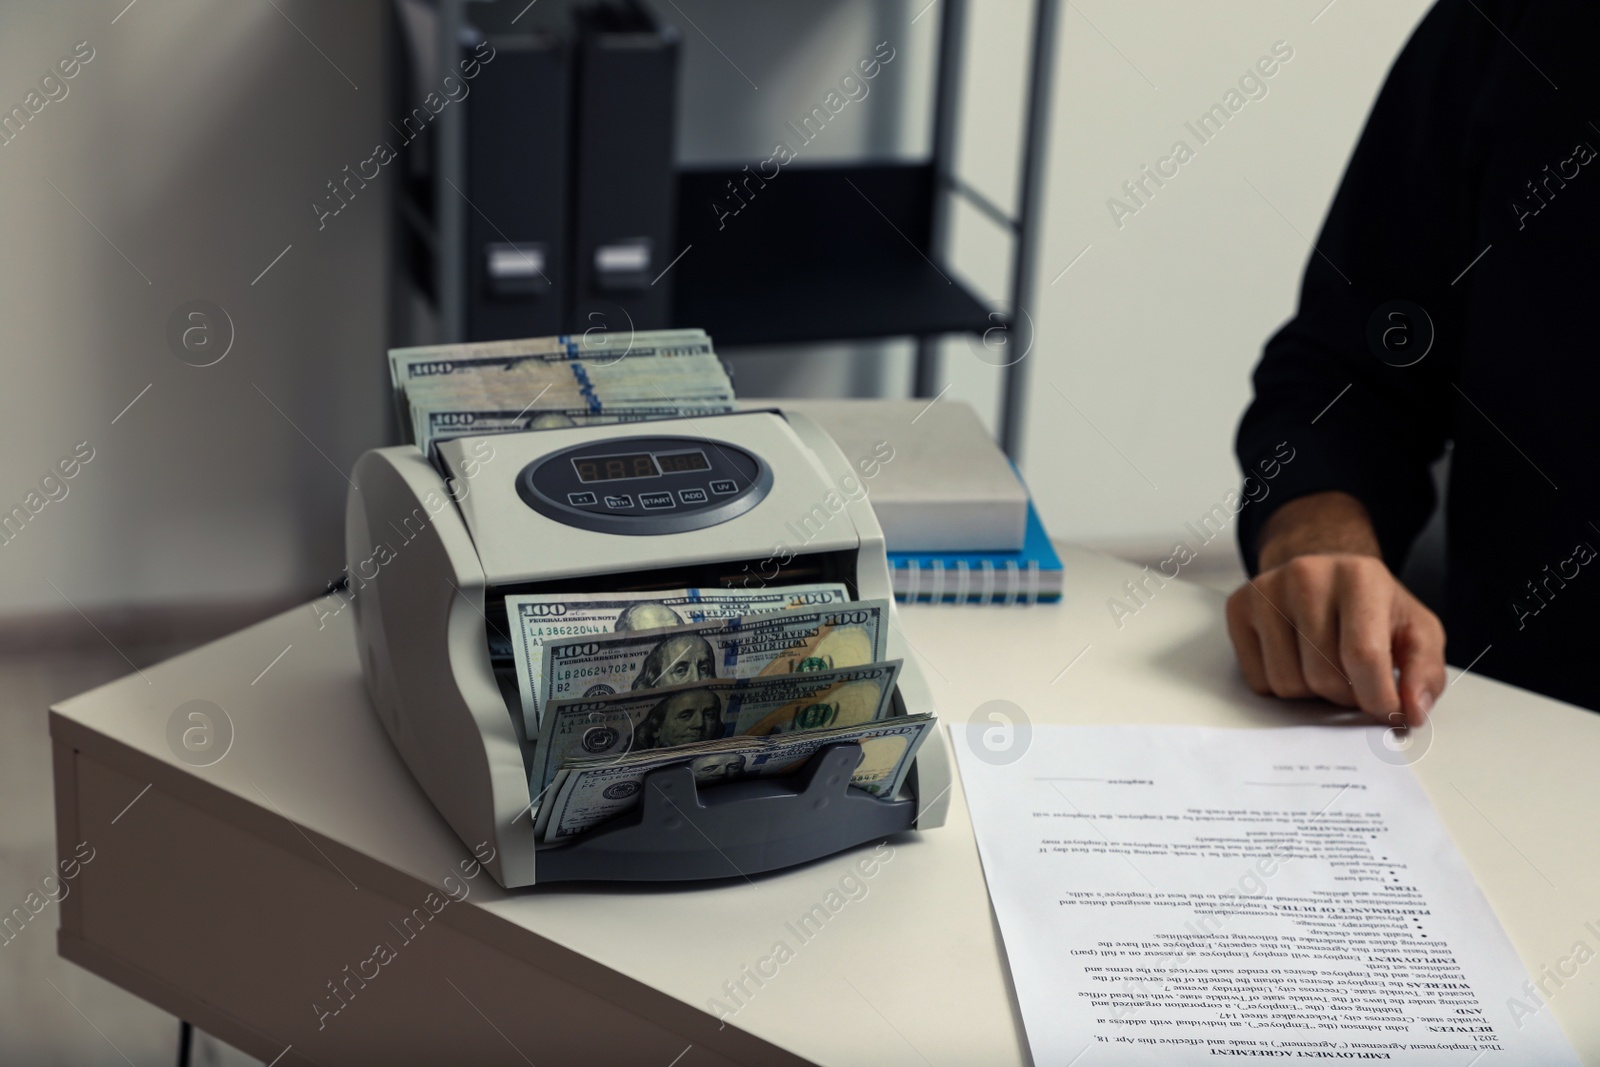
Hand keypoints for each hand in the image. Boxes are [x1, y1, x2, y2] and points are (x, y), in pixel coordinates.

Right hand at [1225, 493, 1445, 726]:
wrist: (1325, 575)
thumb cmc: (1373, 608)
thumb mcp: (1418, 632)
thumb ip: (1425, 674)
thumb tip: (1409, 712)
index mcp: (1360, 576)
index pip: (1364, 656)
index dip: (1379, 699)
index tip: (1387, 712)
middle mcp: (1307, 575)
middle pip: (1324, 677)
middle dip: (1346, 696)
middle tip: (1355, 681)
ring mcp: (1266, 590)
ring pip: (1287, 684)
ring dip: (1312, 692)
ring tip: (1326, 667)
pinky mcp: (1239, 608)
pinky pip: (1258, 680)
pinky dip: (1281, 685)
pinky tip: (1296, 660)